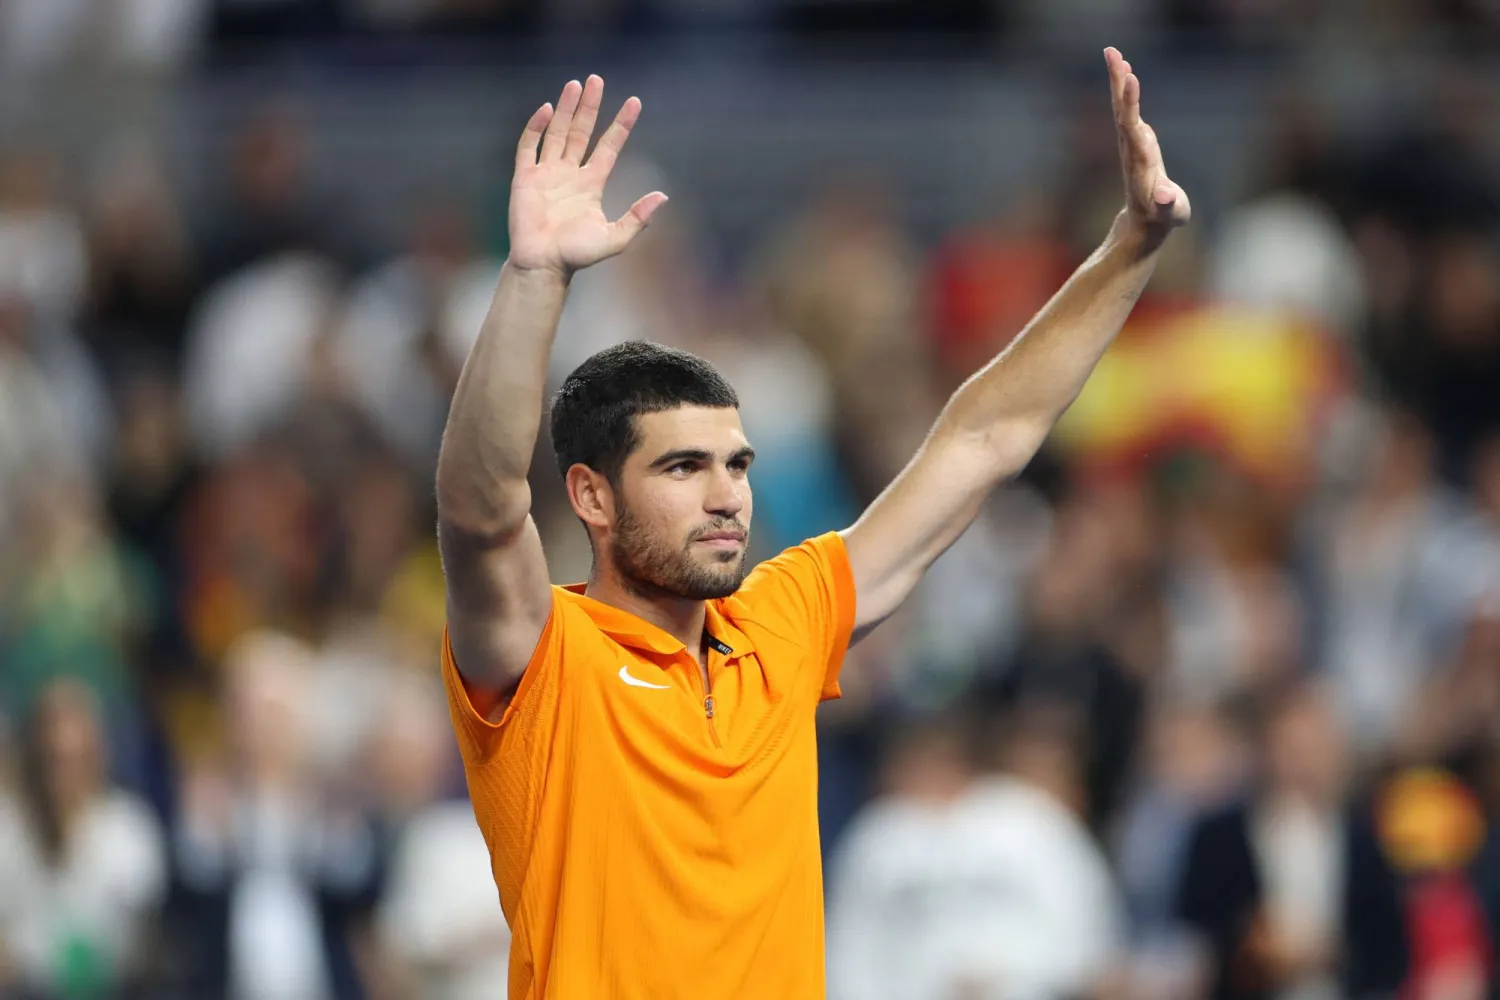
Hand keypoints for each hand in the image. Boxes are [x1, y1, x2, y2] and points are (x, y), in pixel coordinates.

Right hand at [508, 75, 667, 276]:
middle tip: (596, 80)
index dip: (621, 125)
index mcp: (592, 184)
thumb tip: (663, 196)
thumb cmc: (577, 255)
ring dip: (566, 109)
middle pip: (582, 132)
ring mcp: (546, 173)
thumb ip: (638, 217)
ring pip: (558, 132)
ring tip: (575, 84)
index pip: (609, 146)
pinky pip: (529, 146)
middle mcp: (570, 174)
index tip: (635, 102)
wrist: (544, 265)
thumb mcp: (616, 237)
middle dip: (590, 106)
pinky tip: (547, 110)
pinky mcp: (525, 177)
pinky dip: (537, 127)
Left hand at [1105, 47, 1189, 235]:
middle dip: (1119, 84)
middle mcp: (1131, 150)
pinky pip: (1127, 110)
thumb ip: (1168, 205)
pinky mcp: (1135, 140)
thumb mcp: (1170, 214)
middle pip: (1123, 113)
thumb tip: (1166, 197)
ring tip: (1114, 54)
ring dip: (1118, 81)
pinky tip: (1124, 70)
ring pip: (1122, 109)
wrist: (1144, 223)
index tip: (1130, 80)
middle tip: (1113, 54)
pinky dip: (1125, 90)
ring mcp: (1131, 144)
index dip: (1132, 105)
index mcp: (1141, 162)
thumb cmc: (1163, 218)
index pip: (1133, 129)